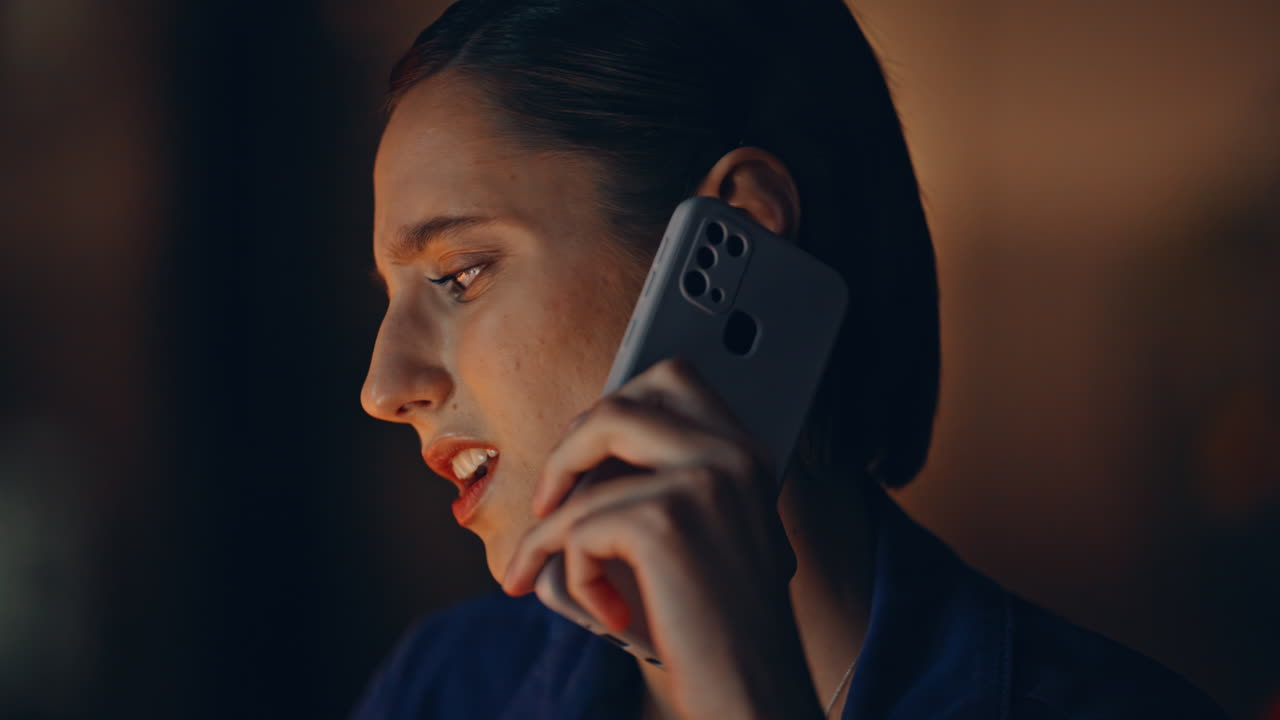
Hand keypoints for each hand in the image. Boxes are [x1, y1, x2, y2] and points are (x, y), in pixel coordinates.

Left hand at [501, 357, 822, 719]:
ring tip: (548, 571)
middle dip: (567, 453)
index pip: (670, 377)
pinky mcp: (666, 522)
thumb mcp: (707, 537)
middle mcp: (731, 454)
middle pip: (617, 405)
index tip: (587, 463)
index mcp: (746, 452)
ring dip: (549, 529)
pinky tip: (608, 613)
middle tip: (548, 506)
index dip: (613, 409)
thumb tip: (580, 455)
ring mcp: (702, 481)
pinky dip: (575, 576)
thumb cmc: (720, 626)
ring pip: (585, 471)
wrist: (756, 693)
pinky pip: (578, 529)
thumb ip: (666, 483)